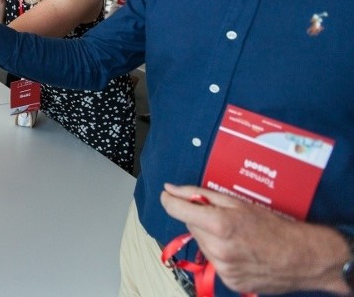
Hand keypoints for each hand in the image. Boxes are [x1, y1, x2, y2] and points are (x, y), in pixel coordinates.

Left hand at [160, 184, 350, 293]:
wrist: (303, 258)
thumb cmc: (275, 226)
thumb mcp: (238, 202)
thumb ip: (201, 195)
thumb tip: (172, 189)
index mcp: (219, 224)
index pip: (176, 210)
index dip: (169, 200)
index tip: (168, 195)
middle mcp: (218, 248)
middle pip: (190, 226)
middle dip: (199, 218)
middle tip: (222, 216)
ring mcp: (223, 268)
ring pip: (202, 244)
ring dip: (210, 237)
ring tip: (235, 234)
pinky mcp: (229, 281)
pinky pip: (214, 262)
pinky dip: (221, 254)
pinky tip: (240, 250)